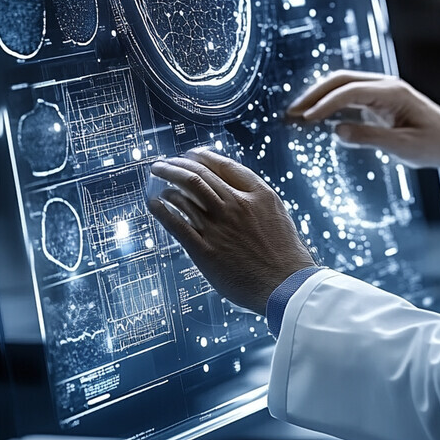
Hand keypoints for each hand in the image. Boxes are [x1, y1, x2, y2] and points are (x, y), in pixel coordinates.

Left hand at [146, 147, 316, 315]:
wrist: (286, 284)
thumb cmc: (284, 250)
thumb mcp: (276, 211)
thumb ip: (254, 196)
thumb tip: (230, 184)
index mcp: (257, 193)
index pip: (222, 165)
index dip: (201, 156)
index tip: (189, 154)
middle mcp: (236, 205)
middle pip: (198, 176)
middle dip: (176, 165)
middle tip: (162, 163)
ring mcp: (219, 228)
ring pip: (184, 195)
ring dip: (167, 182)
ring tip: (158, 179)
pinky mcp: (205, 251)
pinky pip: (177, 224)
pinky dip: (162, 210)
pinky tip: (153, 203)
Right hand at [286, 70, 439, 169]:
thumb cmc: (434, 144)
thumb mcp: (403, 146)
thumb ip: (370, 137)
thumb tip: (337, 131)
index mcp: (393, 92)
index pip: (351, 91)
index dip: (326, 103)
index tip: (306, 118)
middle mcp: (386, 86)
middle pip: (342, 80)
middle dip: (315, 94)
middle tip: (292, 112)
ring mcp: (383, 92)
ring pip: (344, 86)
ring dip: (321, 97)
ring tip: (298, 114)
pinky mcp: (381, 101)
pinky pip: (351, 96)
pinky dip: (332, 104)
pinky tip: (318, 116)